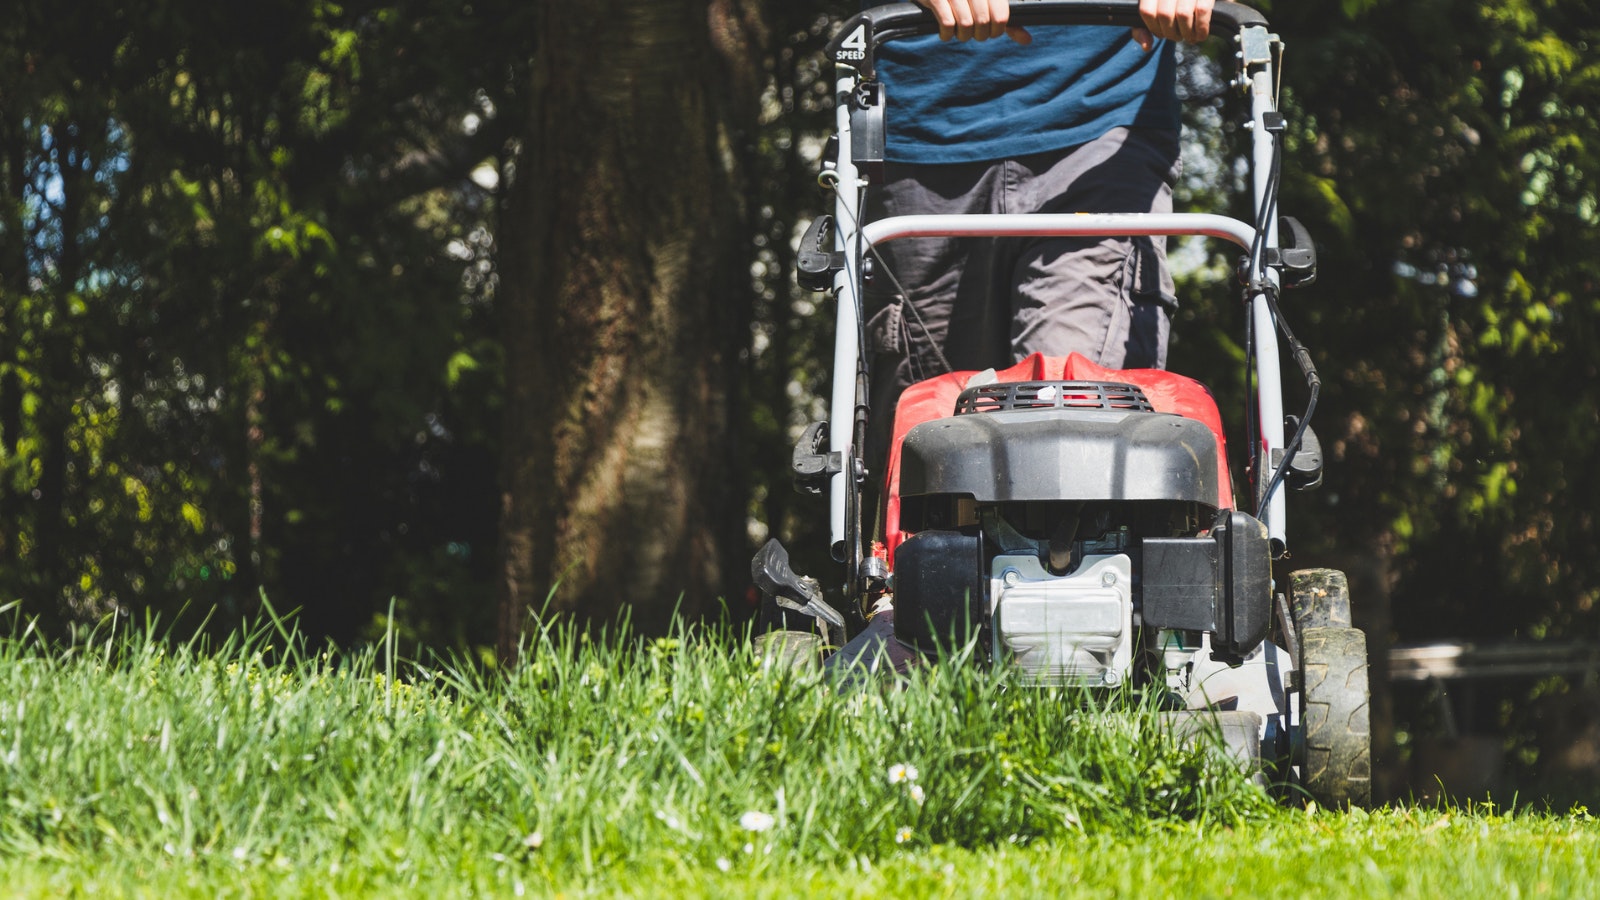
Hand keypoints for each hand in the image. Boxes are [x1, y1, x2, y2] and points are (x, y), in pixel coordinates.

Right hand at [913, 0, 1031, 44]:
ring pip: (966, 25)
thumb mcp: (988, 5)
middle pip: (983, 23)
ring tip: (959, 33)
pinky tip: (945, 33)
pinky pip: (948, 24)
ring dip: (963, 36)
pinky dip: (947, 35)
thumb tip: (1027, 40)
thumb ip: (1007, 21)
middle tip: (972, 33)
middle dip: (979, 35)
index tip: (989, 31)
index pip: (1001, 17)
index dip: (996, 31)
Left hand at [1132, 0, 1213, 50]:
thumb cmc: (1173, 5)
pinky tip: (1201, 35)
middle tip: (1178, 37)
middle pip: (1165, 15)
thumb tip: (1147, 46)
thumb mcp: (1153, 12)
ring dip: (1186, 33)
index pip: (1147, 11)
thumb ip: (1142, 30)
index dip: (1153, 28)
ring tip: (1190, 37)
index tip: (1162, 33)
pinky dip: (1201, 28)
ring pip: (1183, 14)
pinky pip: (1202, 11)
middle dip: (1171, 33)